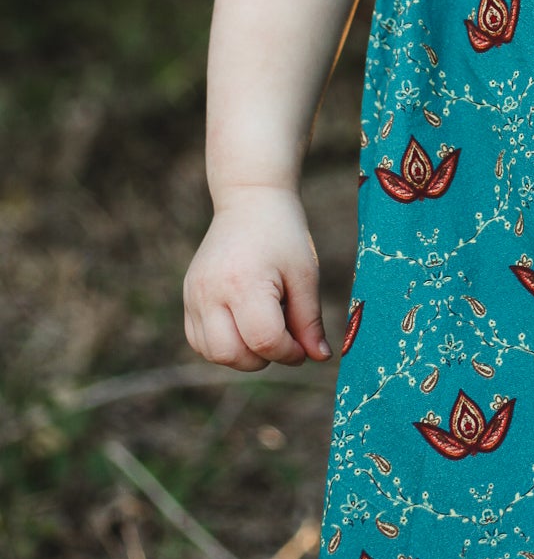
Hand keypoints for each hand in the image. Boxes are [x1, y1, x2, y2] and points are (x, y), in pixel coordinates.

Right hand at [184, 186, 331, 371]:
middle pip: (232, 354)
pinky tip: (245, 326)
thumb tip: (320, 358)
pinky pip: (199, 341)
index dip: (289, 352)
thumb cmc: (283, 234)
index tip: (304, 345)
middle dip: (263, 358)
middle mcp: (210, 292)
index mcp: (243, 283)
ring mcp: (193, 295)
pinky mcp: (188, 297)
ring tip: (265, 327)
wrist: (250, 200)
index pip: (264, 340)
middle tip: (284, 338)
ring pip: (212, 353)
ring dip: (242, 355)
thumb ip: (309, 320)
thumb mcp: (305, 274)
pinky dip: (223, 345)